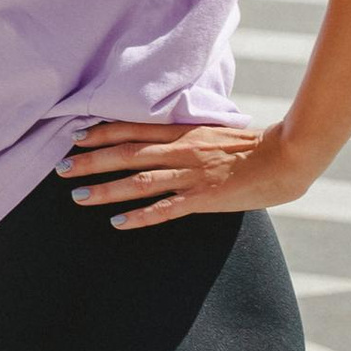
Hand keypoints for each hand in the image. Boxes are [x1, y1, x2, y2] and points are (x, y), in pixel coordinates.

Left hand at [59, 112, 310, 228]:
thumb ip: (190, 134)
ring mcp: (192, 174)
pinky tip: (118, 223)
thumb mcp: (217, 131)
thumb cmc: (256, 145)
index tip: (75, 135)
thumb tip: (171, 135)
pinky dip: (141, 216)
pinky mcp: (205, 197)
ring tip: (77, 196)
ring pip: (139, 181)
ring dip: (106, 189)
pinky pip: (167, 208)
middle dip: (91, 160)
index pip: (134, 128)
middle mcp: (182, 150)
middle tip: (60, 168)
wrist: (289, 155)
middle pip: (127, 153)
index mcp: (185, 131)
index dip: (102, 132)